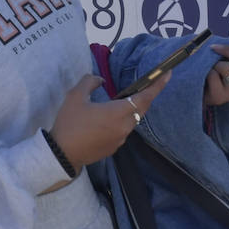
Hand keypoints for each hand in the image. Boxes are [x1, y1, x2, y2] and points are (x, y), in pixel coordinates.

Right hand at [50, 70, 170, 173]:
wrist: (61, 155)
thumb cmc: (69, 123)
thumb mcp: (75, 97)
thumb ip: (90, 82)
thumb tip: (100, 81)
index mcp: (117, 112)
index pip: (144, 97)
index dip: (157, 85)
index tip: (167, 74)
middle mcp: (124, 127)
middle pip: (141, 109)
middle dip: (145, 96)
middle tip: (145, 85)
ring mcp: (120, 139)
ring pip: (132, 120)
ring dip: (130, 110)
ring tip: (119, 102)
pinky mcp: (114, 148)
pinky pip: (123, 130)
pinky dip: (120, 121)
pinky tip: (106, 120)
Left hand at [204, 30, 228, 106]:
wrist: (197, 88)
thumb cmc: (215, 69)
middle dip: (228, 50)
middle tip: (213, 47)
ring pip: (227, 68)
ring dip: (215, 63)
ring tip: (210, 68)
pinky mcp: (220, 97)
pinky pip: (213, 76)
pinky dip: (206, 72)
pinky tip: (204, 78)